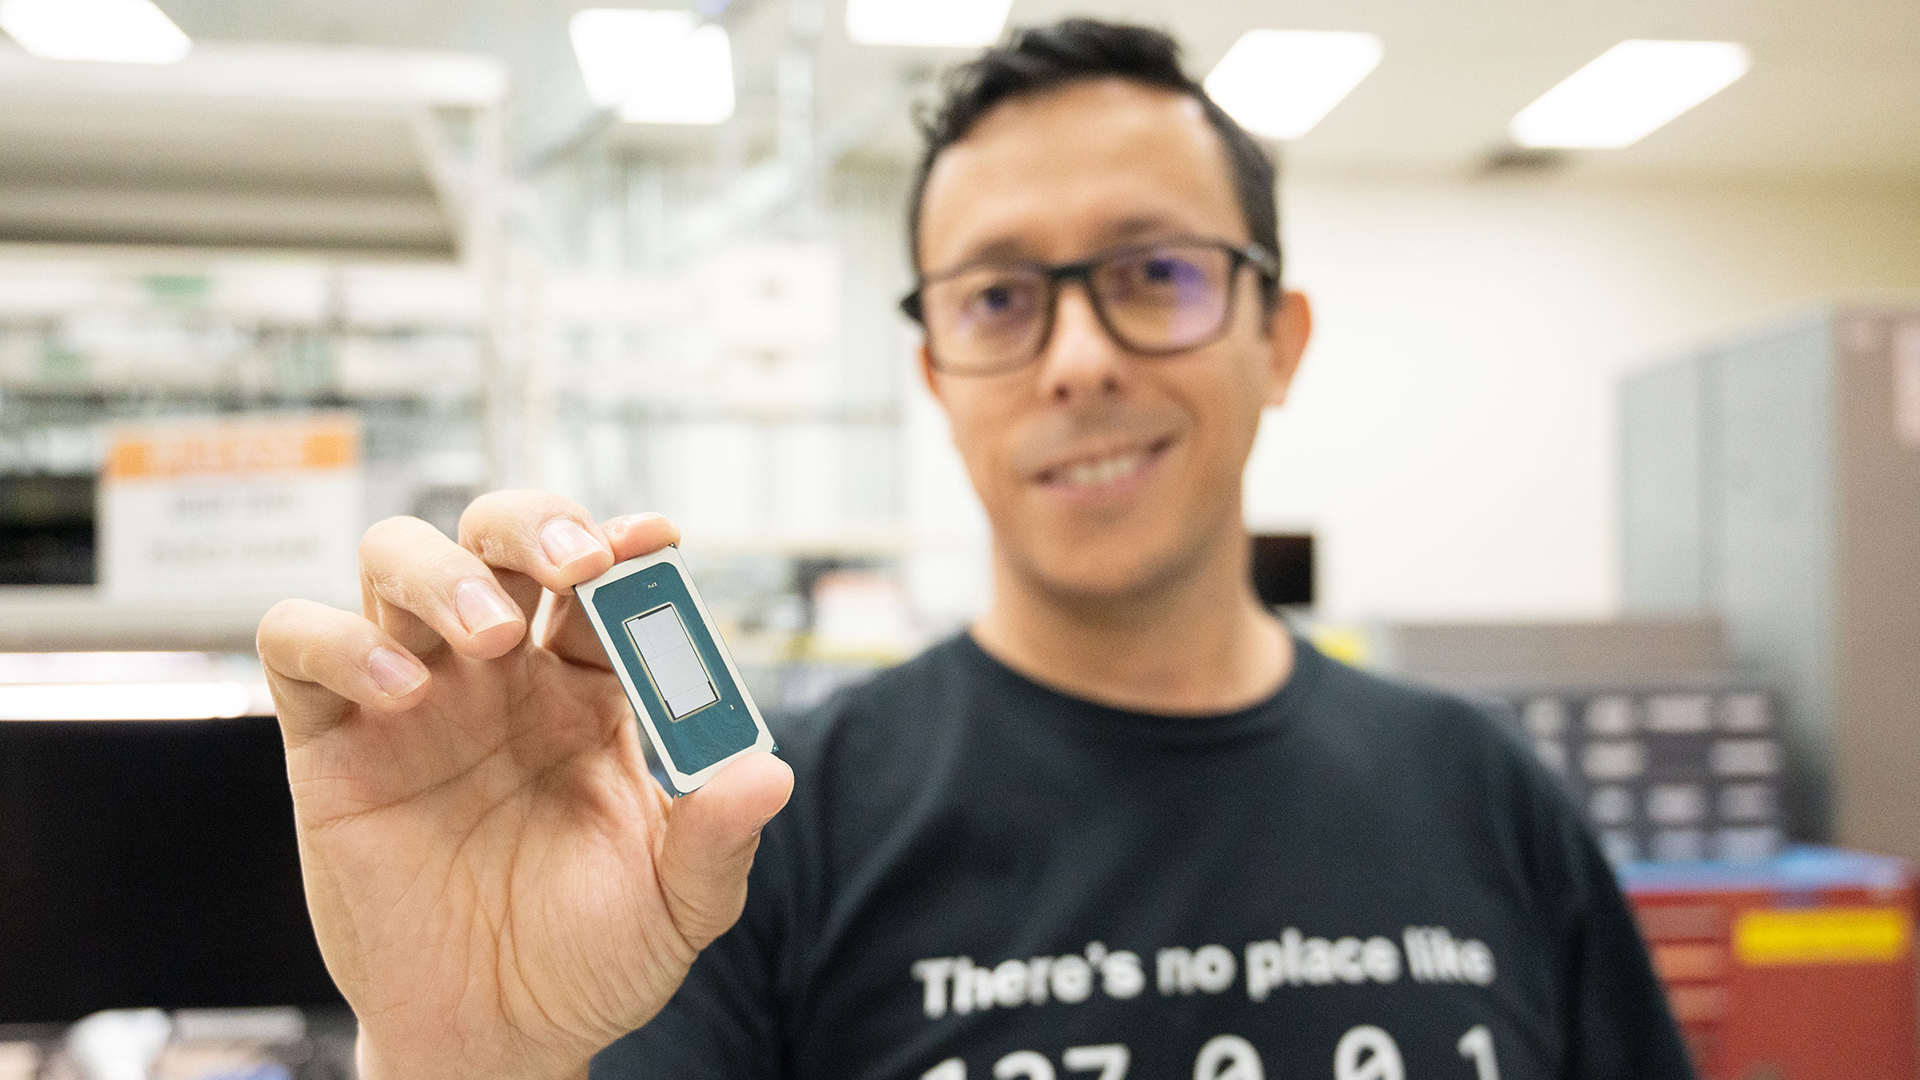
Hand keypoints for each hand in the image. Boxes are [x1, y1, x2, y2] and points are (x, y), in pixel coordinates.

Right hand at [257, 492, 792, 1079]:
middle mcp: (499, 673)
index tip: (651, 540)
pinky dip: (339, 641)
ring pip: (397, 560)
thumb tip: (769, 774)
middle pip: (496, 535)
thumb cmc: (591, 957)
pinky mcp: (331, 741)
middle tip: (573, 563)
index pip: (599, 578)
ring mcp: (412, 696)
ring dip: (444, 572)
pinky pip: (300, 644)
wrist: (499, 1038)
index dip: (622, 543)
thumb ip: (719, 837)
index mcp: (587, 687)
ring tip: (488, 637)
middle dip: (532, 520)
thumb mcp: (678, 904)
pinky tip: (400, 691)